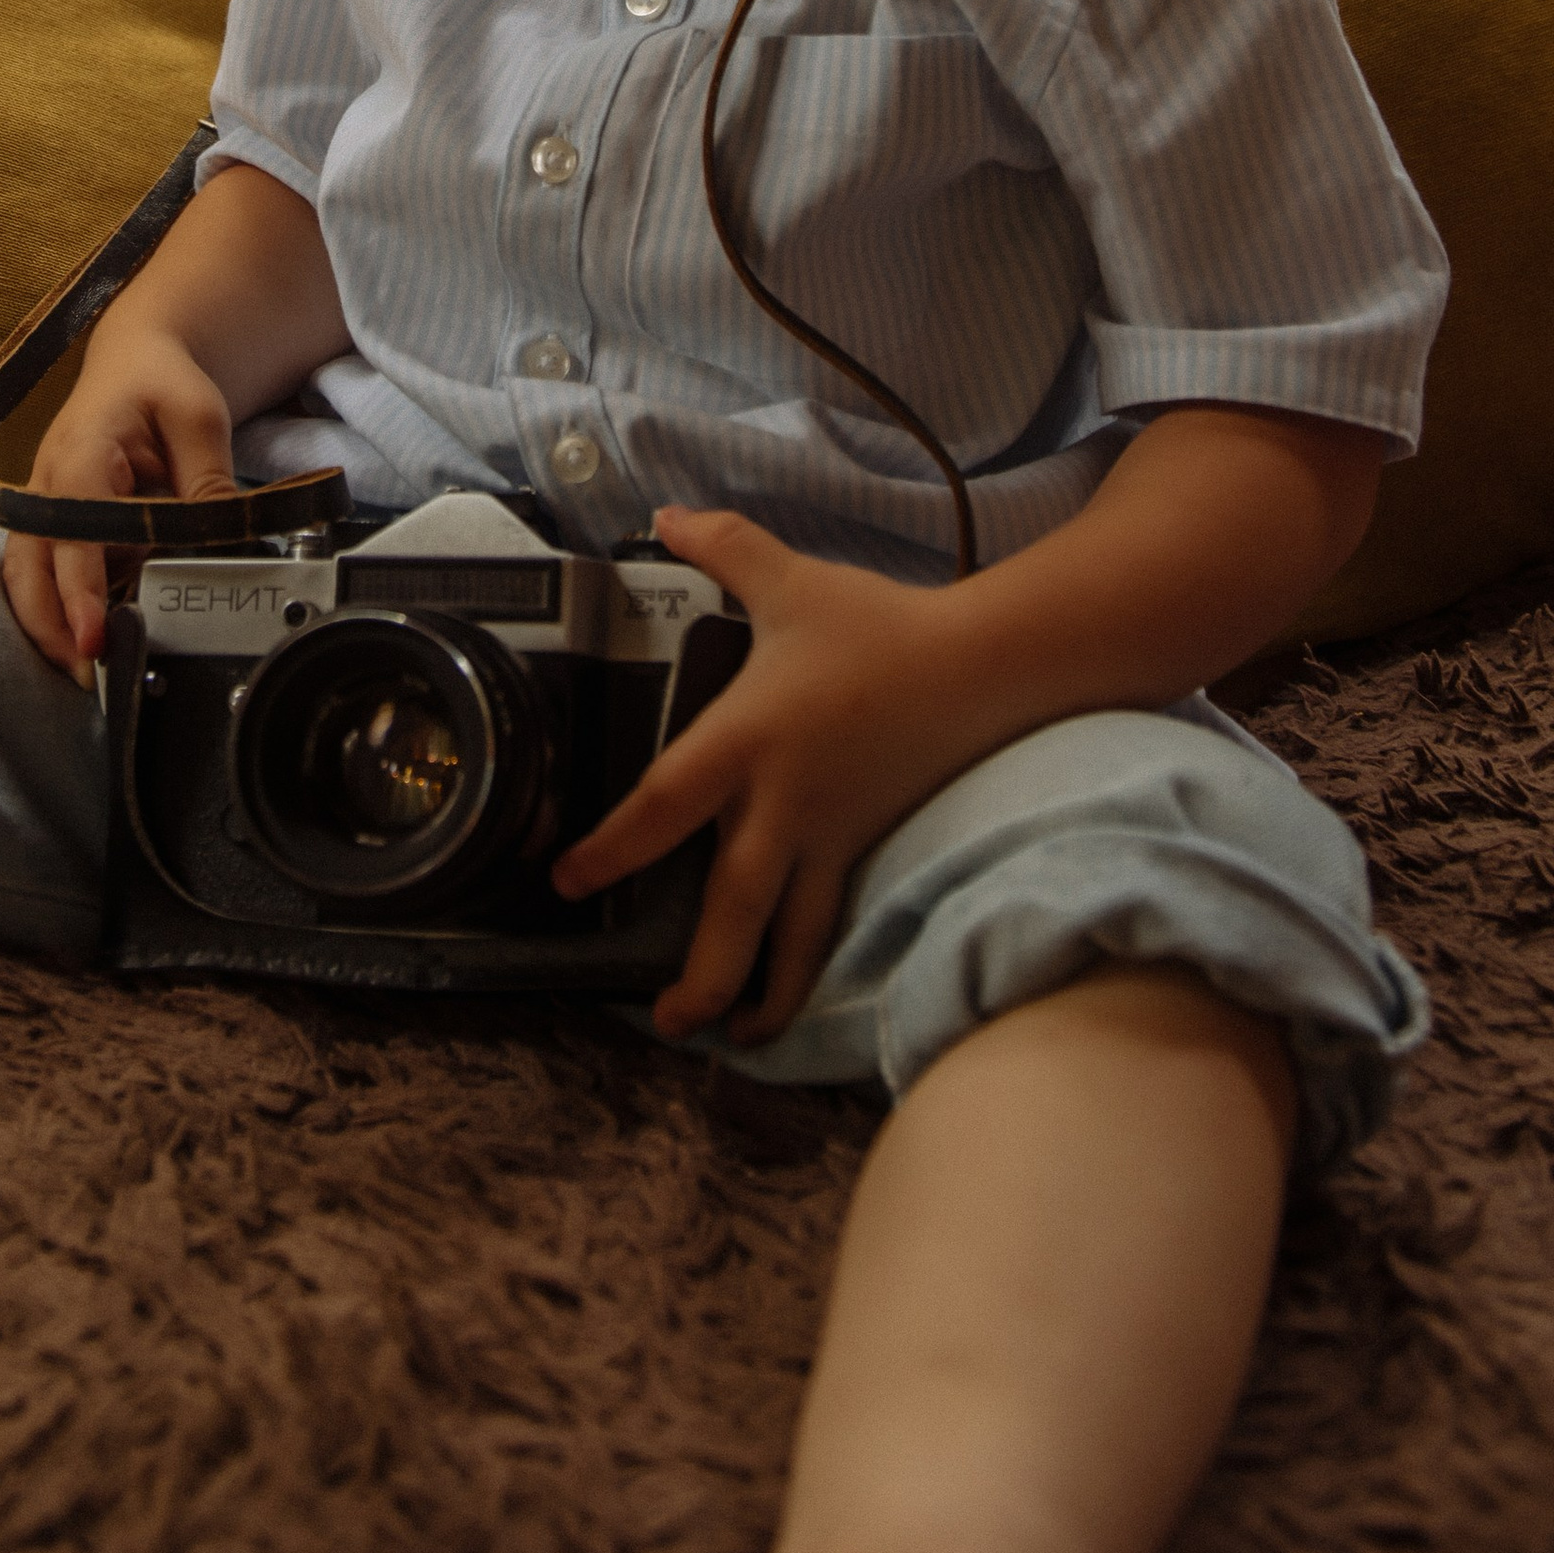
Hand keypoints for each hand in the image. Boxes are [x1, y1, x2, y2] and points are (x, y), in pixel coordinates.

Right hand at [0, 327, 238, 683]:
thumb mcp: (198, 416)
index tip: (92, 638)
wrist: (134, 361)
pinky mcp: (52, 525)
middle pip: (29, 567)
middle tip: (89, 675)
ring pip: (23, 577)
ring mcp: (44, 506)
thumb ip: (207, 480)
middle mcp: (48, 485)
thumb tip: (219, 541)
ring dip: (45, 625)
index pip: (72, 529)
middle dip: (51, 625)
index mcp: (80, 453)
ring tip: (83, 674)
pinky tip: (84, 643)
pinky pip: (39, 575)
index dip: (79, 589)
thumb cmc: (160, 382)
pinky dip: (53, 611)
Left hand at [553, 502, 974, 1047]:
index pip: (663, 806)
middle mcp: (784, 803)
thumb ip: (723, 547)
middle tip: (667, 1021)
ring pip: (793, 937)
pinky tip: (793, 995)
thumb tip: (665, 515)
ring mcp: (833, 835)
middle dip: (699, 973)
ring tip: (734, 1037)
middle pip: (733, 908)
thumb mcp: (791, 580)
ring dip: (764, 993)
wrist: (984, 666)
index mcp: (747, 740)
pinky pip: (837, 921)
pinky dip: (812, 965)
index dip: (612, 850)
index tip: (568, 882)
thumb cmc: (882, 627)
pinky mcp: (871, 847)